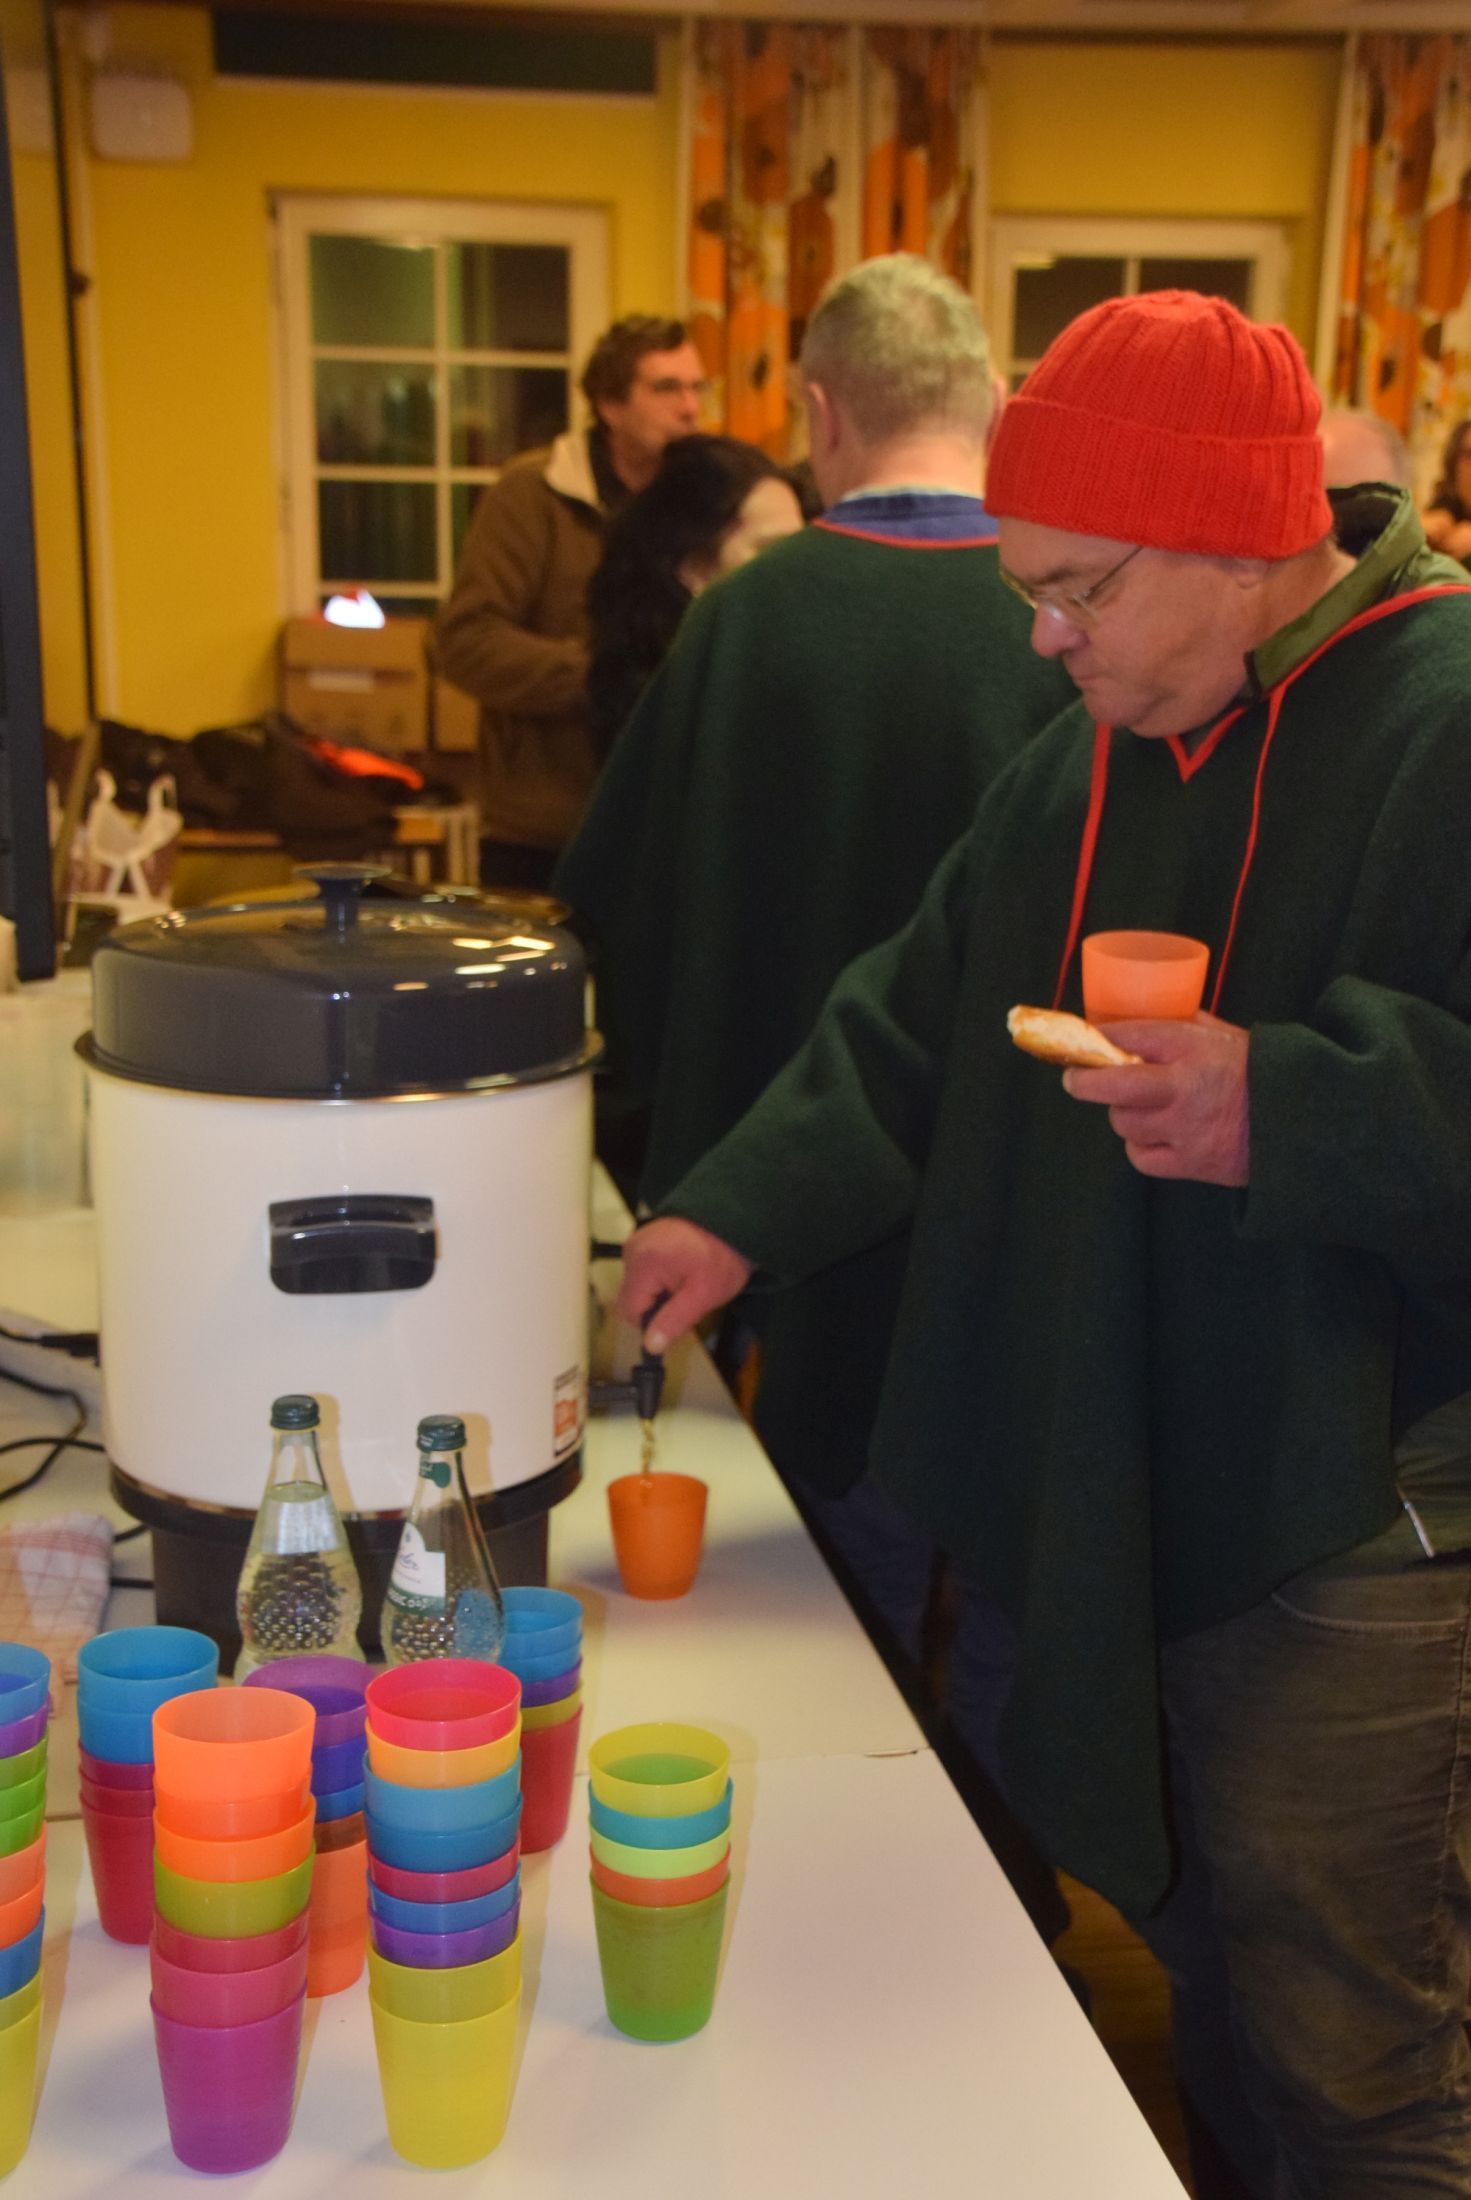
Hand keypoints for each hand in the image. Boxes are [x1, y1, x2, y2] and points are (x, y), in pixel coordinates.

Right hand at [616, 1217, 754, 1352]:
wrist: (735, 1219)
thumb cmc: (723, 1257)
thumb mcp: (704, 1295)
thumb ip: (674, 1321)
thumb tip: (650, 1347)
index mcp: (643, 1264)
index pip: (630, 1312)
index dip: (652, 1322)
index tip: (678, 1317)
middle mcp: (632, 1250)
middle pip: (631, 1298)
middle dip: (656, 1306)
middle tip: (686, 1299)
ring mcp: (637, 1241)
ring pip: (638, 1285)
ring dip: (658, 1292)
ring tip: (687, 1282)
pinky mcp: (646, 1238)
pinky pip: (643, 1270)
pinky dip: (659, 1277)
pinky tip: (682, 1270)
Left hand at [1061, 1011, 1249, 1184]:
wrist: (1302, 1120)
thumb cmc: (1260, 1073)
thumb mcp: (1227, 1035)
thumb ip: (1186, 1024)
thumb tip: (1144, 1012)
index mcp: (1194, 1047)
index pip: (1131, 1035)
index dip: (1101, 1036)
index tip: (1087, 1037)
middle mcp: (1185, 1087)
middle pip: (1113, 1085)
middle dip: (1085, 1081)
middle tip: (1075, 1079)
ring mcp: (1185, 1128)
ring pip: (1124, 1123)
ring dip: (1123, 1115)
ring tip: (1139, 1108)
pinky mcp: (1190, 1163)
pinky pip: (1141, 1157)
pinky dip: (1140, 1148)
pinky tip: (1153, 1136)